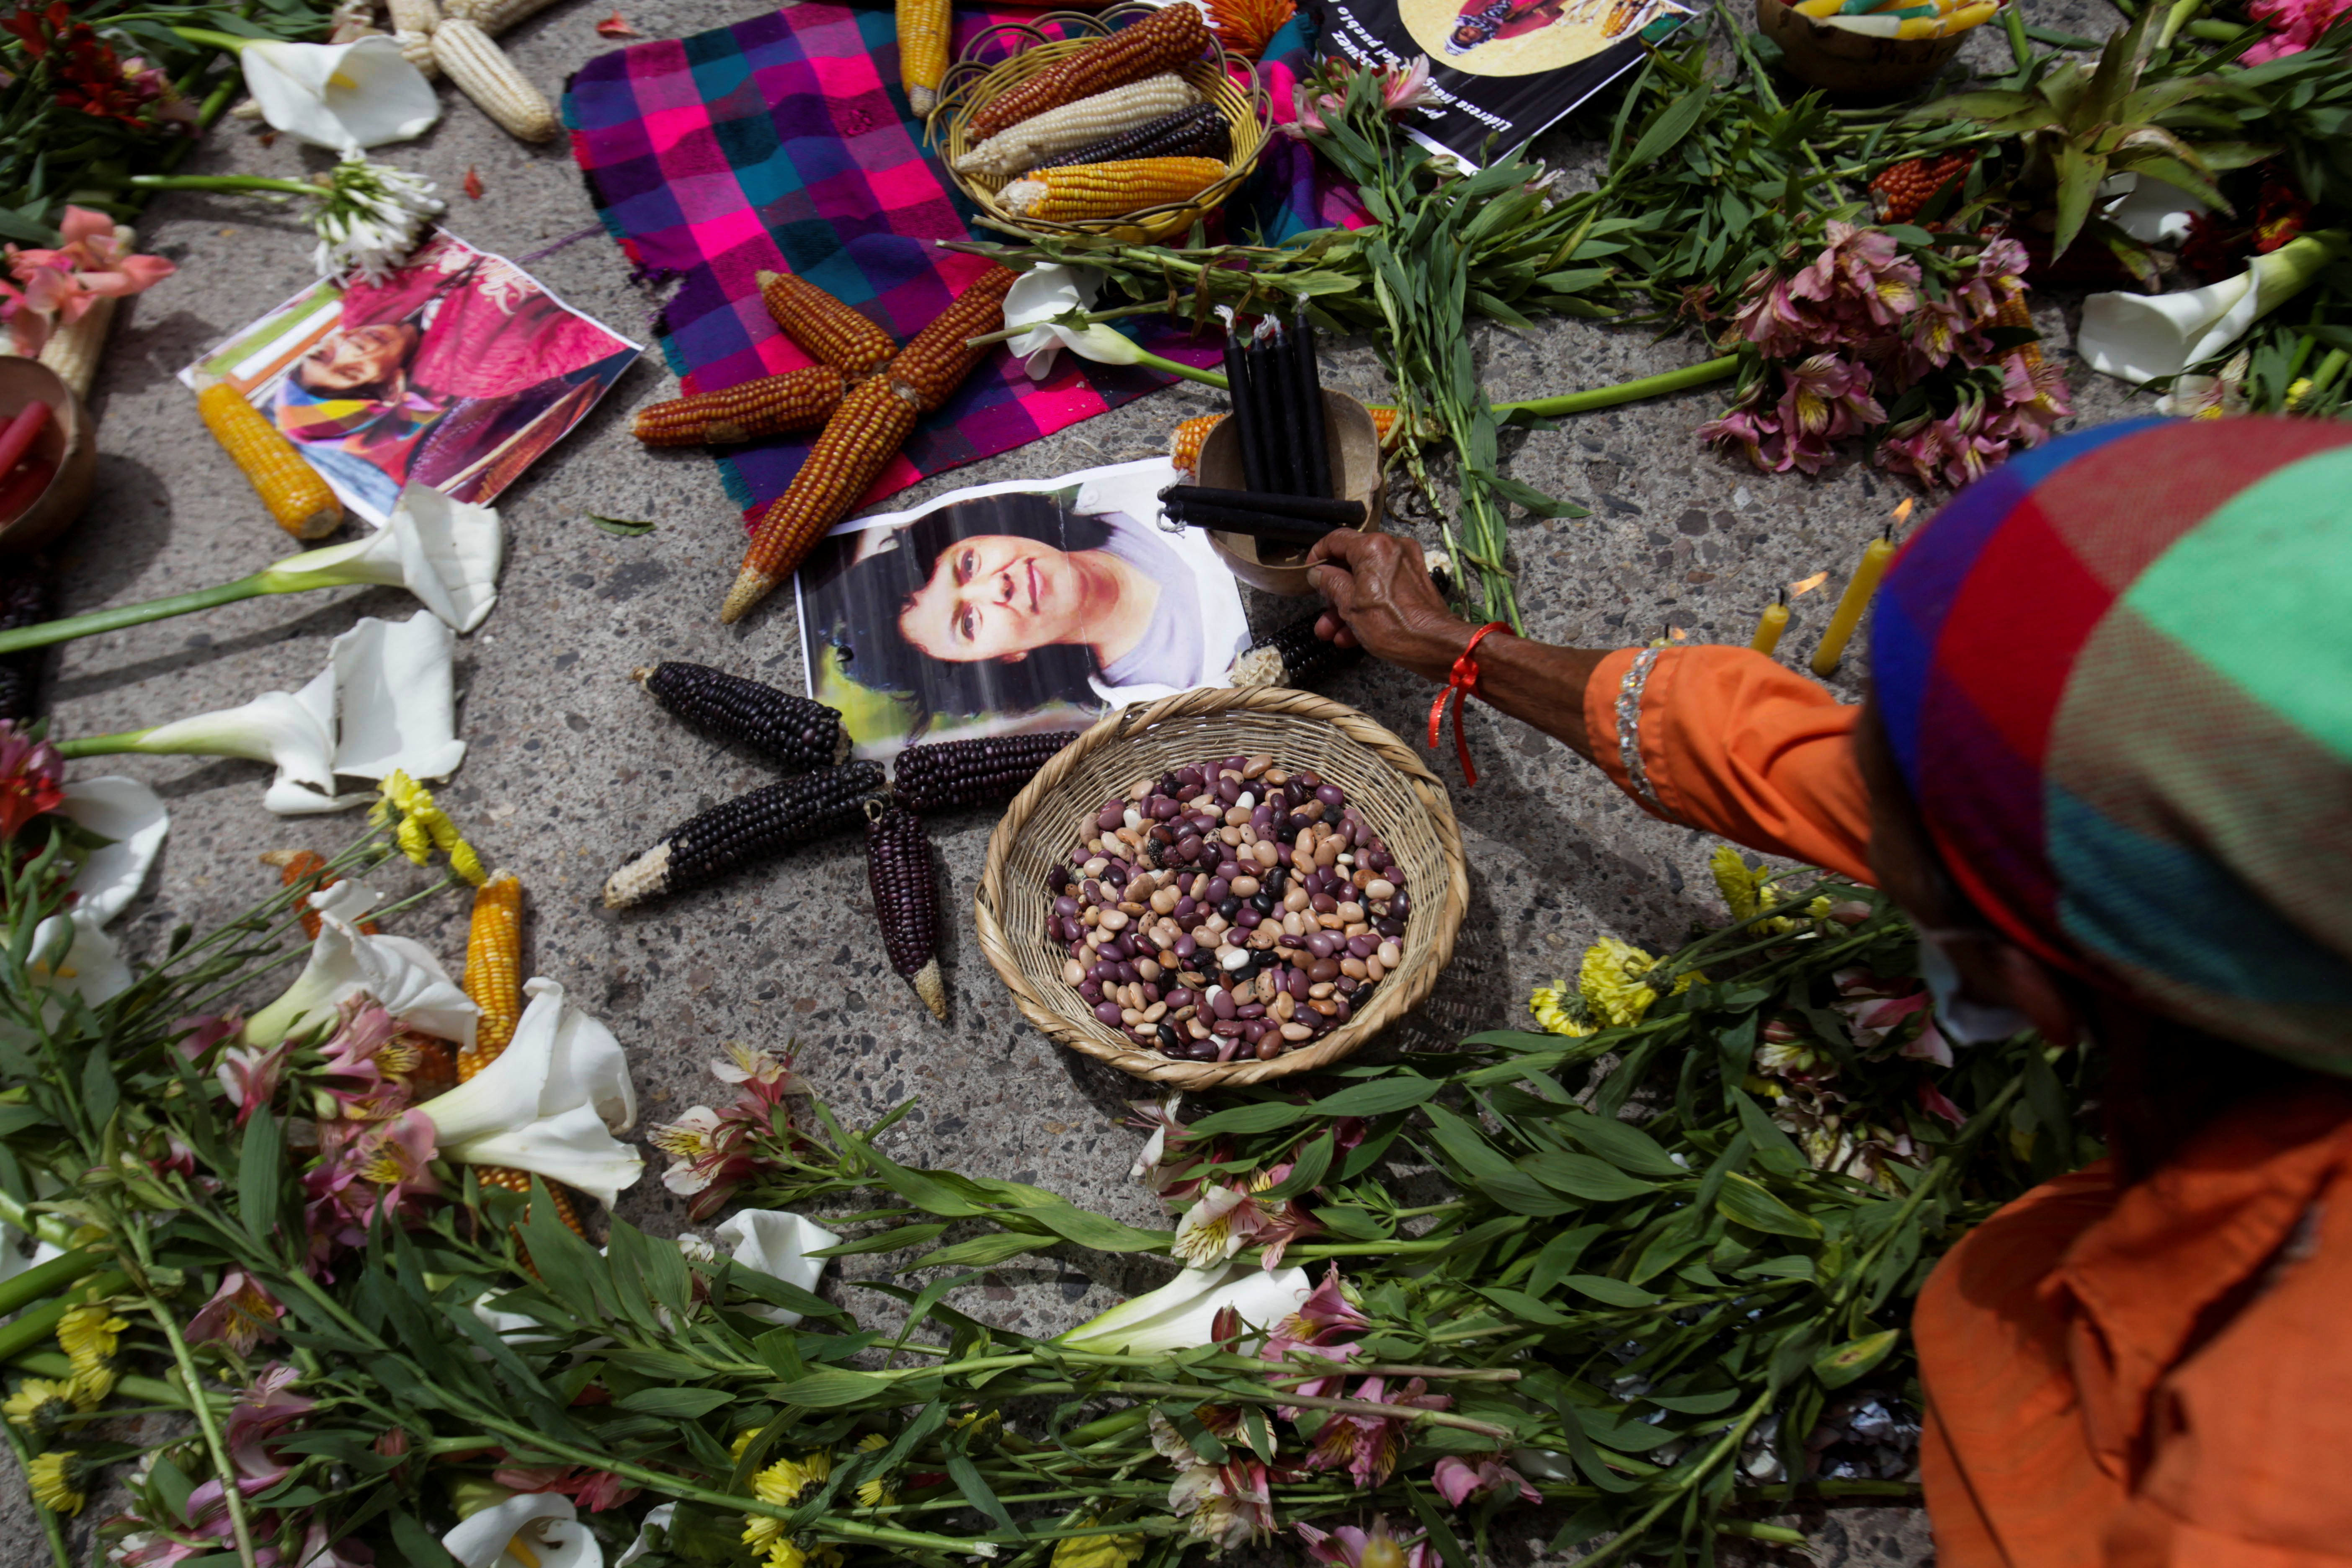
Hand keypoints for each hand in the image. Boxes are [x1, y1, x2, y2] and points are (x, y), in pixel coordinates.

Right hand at [1304, 530, 1474, 684]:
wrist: (1435, 644)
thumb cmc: (1391, 625)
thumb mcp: (1350, 606)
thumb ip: (1330, 583)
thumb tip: (1318, 572)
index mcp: (1373, 547)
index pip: (1336, 539)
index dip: (1318, 554)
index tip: (1309, 571)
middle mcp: (1392, 548)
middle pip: (1352, 564)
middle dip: (1333, 592)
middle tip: (1321, 611)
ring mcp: (1405, 565)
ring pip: (1366, 581)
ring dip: (1346, 607)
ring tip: (1331, 633)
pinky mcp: (1414, 582)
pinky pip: (1382, 590)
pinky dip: (1367, 608)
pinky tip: (1350, 637)